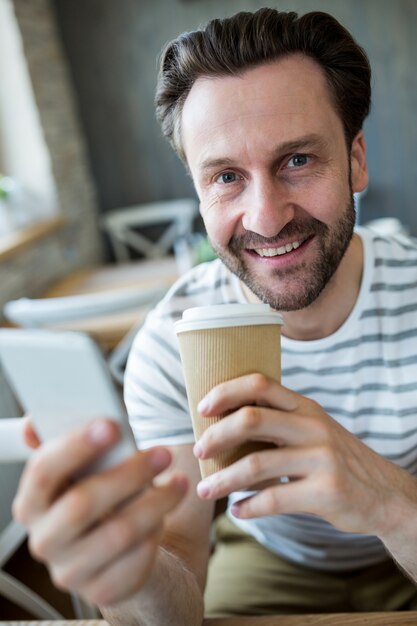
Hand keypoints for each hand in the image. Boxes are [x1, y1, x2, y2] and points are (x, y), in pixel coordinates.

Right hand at [13, 418, 187, 605]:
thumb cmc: (99, 495)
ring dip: (156, 502)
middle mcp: (44, 539)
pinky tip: (166, 515)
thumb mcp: (85, 468)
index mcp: (32, 501)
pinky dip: (156, 532)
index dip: (76, 446)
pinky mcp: (103, 590)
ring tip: (180, 482)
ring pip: (118, 533)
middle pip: (82, 504)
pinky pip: (136, 559)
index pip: (43, 471)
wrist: (116, 549)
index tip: (112, 425)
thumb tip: (40, 421)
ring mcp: (71, 570)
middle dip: (129, 473)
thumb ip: (71, 442)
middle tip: (163, 452)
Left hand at [193, 373, 416, 537]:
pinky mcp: (326, 491)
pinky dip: (249, 507)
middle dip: (216, 435)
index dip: (225, 392)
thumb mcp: (311, 430)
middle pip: (251, 419)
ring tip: (205, 490)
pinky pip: (274, 500)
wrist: (383, 493)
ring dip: (223, 480)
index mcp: (305, 407)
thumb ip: (276, 423)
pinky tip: (238, 511)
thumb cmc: (333, 460)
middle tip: (198, 451)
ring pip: (256, 464)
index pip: (260, 384)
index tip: (202, 408)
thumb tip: (219, 427)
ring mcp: (322, 458)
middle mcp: (313, 426)